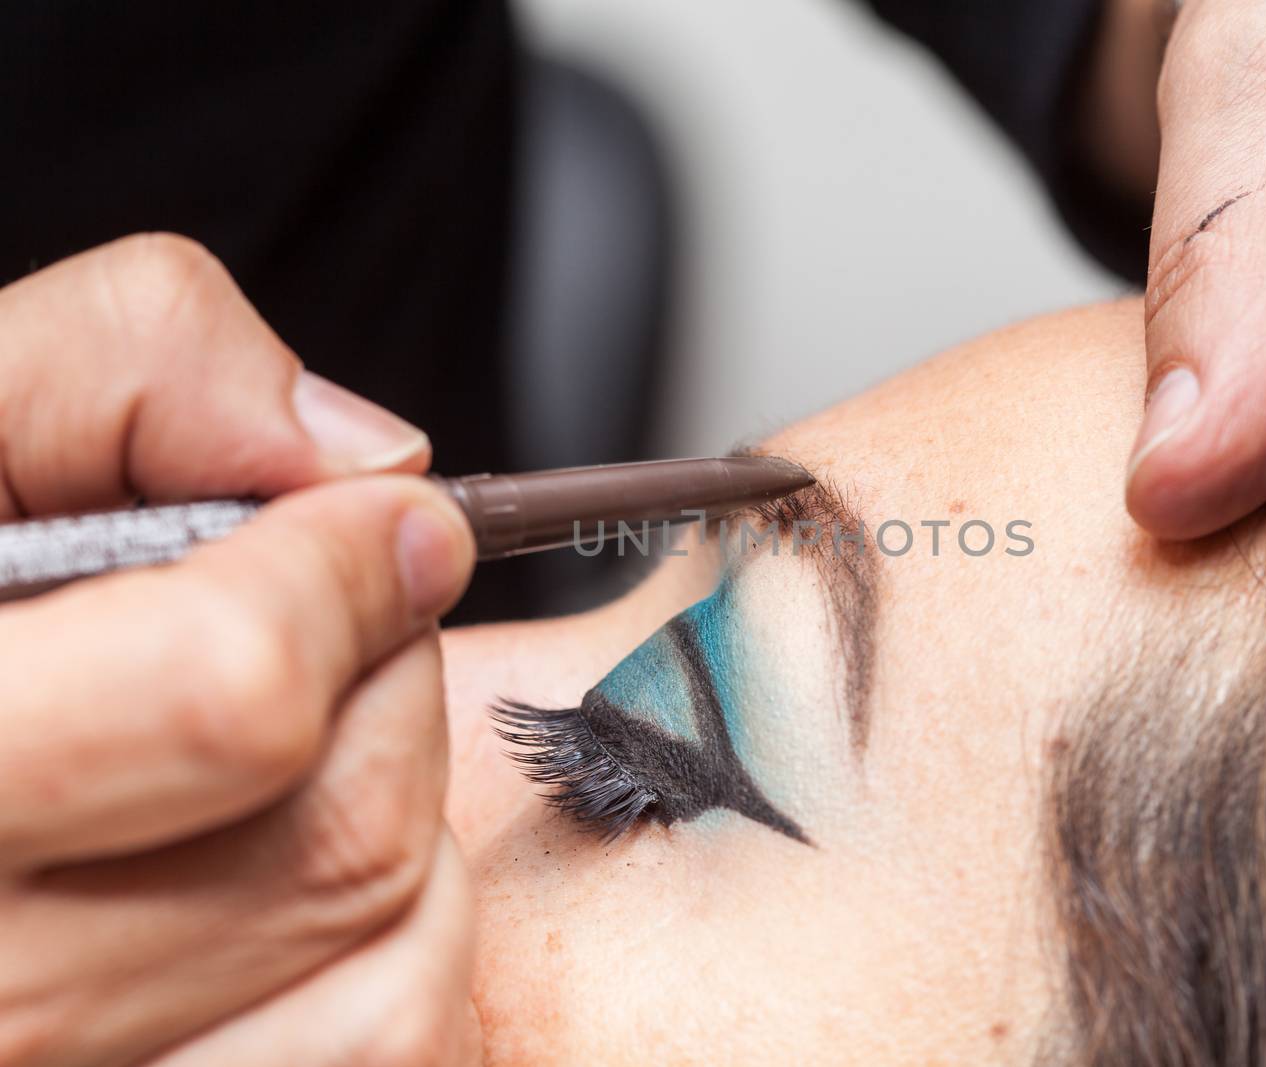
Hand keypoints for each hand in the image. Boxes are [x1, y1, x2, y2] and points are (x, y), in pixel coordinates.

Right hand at [0, 235, 480, 1065]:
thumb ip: (128, 370)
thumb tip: (362, 460)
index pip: (232, 695)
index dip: (344, 579)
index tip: (386, 525)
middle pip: (348, 828)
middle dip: (379, 684)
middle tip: (310, 624)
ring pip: (393, 941)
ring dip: (387, 802)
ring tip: (263, 745)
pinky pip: (387, 1036)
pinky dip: (391, 936)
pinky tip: (273, 863)